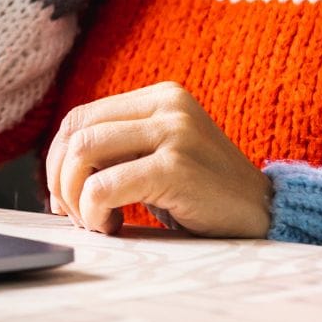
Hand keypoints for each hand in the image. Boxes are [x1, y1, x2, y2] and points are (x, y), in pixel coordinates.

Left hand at [45, 82, 273, 237]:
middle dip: (60, 179)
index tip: (65, 194)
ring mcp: (174, 131)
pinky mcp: (176, 166)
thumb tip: (57, 169)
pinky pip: (104, 186)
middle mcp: (167, 104)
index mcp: (161, 95)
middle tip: (74, 213)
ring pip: (83, 152)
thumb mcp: (162, 154)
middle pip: (76, 132)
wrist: (264, 214)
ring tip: (97, 221)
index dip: (59, 158)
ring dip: (75, 197)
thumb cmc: (204, 193)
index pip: (81, 116)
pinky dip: (93, 212)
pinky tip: (113, 226)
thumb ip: (122, 146)